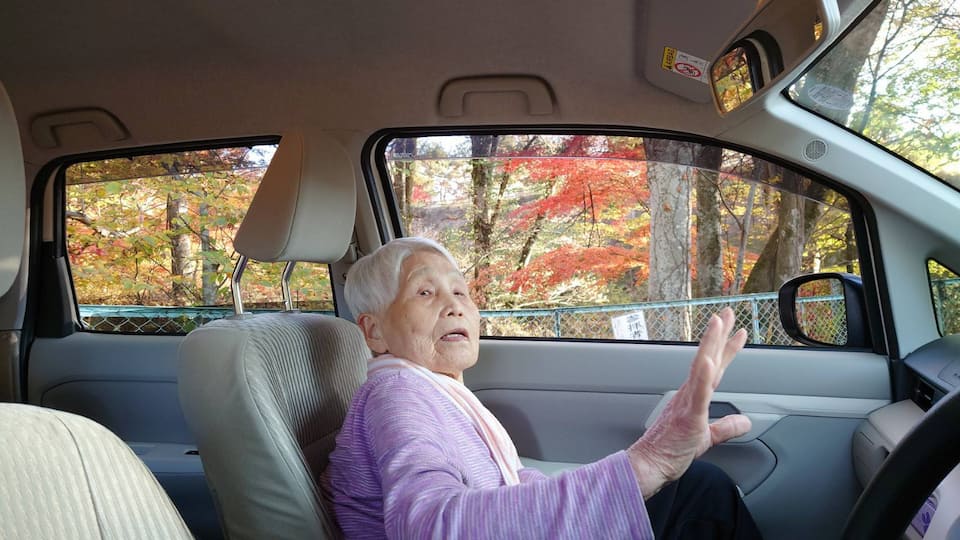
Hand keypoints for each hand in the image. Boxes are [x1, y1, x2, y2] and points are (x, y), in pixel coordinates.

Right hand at [627, 307, 750, 498]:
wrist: (649, 466)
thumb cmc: (670, 452)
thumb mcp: (708, 438)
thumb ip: (726, 427)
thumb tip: (745, 421)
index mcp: (693, 398)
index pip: (713, 367)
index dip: (725, 347)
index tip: (733, 330)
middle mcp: (689, 394)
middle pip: (709, 359)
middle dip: (719, 334)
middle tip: (728, 312)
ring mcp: (687, 403)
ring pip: (702, 368)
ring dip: (710, 344)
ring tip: (718, 323)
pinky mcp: (687, 416)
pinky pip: (697, 393)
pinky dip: (702, 375)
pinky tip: (708, 360)